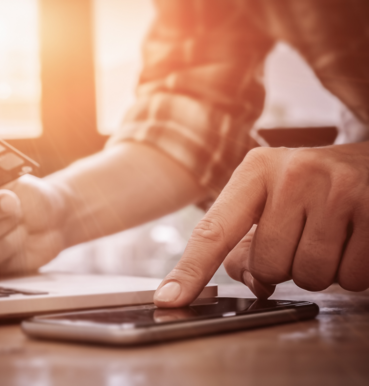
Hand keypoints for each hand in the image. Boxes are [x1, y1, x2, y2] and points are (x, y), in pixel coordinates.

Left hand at [154, 142, 368, 305]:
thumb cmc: (312, 186)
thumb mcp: (271, 197)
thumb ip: (248, 240)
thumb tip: (251, 282)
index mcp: (256, 170)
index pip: (214, 230)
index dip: (190, 270)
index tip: (168, 299)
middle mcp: (294, 173)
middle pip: (267, 266)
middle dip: (283, 266)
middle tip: (301, 236)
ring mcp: (338, 190)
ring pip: (308, 277)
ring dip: (317, 271)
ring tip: (328, 236)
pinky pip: (350, 278)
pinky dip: (350, 272)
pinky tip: (353, 239)